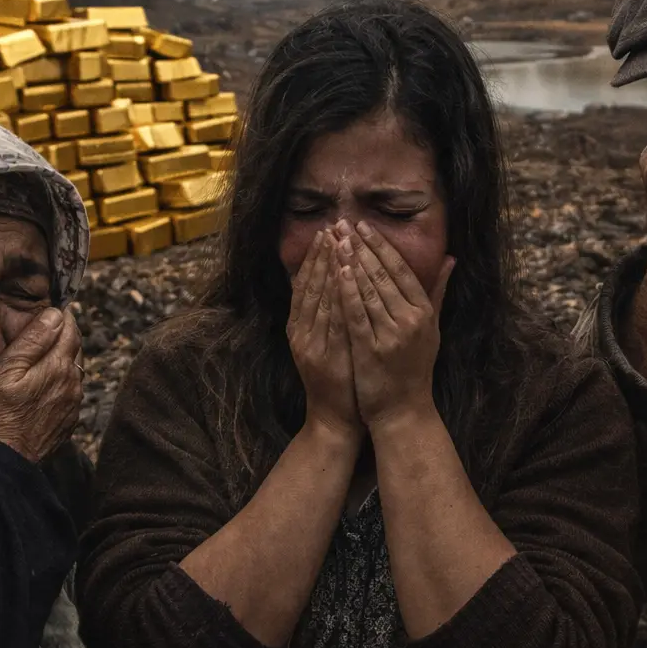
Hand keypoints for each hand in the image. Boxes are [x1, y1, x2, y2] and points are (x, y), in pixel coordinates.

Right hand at [0, 306, 81, 461]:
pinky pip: (69, 392)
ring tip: (44, 353)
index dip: (61, 316)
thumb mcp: (3, 370)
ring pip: (73, 371)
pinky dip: (61, 381)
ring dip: (63, 359)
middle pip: (75, 349)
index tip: (53, 308)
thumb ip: (32, 340)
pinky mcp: (66, 421)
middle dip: (64, 335)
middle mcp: (72, 384)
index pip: (69, 329)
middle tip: (48, 326)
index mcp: (58, 367)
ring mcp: (72, 405)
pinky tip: (44, 384)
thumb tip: (55, 314)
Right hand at [287, 230, 360, 442]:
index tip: (328, 232)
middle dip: (322, 256)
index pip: (307, 285)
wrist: (335, 419)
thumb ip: (331, 314)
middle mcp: (300, 332)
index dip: (317, 258)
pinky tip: (345, 280)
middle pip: (310, 287)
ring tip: (338, 243)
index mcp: (301, 327)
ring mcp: (310, 345)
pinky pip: (331, 322)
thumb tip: (338, 283)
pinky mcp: (322, 357)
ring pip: (318, 300)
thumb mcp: (330, 344)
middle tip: (332, 227)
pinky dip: (337, 299)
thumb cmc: (339, 380)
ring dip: (328, 270)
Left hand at [333, 220, 454, 429]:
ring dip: (351, 261)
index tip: (363, 225)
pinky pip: (357, 314)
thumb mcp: (431, 328)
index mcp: (424, 312)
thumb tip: (451, 258)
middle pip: (383, 275)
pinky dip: (347, 290)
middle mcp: (411, 320)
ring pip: (369, 289)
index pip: (401, 270)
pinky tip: (336, 271)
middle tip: (342, 223)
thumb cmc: (415, 369)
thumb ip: (437, 292)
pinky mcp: (372, 349)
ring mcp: (392, 335)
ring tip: (335, 239)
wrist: (404, 411)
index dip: (381, 245)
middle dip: (361, 246)